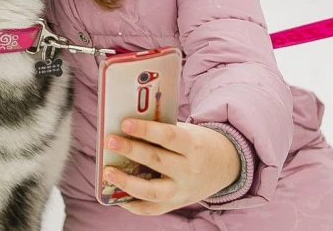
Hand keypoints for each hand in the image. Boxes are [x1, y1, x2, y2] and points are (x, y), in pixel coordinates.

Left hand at [103, 120, 240, 215]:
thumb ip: (161, 130)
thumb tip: (124, 128)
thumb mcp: (186, 131)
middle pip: (157, 161)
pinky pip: (151, 209)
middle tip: (109, 141)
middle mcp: (189, 171)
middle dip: (130, 150)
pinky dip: (131, 203)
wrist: (224, 166)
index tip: (125, 123)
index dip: (146, 130)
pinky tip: (114, 193)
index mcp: (193, 146)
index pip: (169, 136)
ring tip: (107, 171)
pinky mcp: (175, 204)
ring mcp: (182, 191)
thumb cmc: (195, 143)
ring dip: (126, 182)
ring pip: (152, 191)